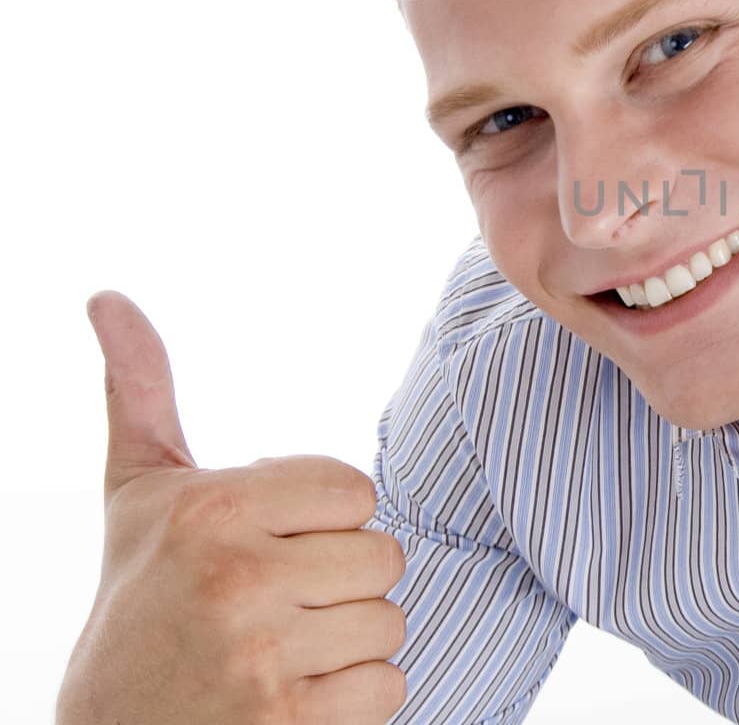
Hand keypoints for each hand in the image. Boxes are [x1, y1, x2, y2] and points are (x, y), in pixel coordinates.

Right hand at [55, 292, 407, 723]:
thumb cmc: (140, 606)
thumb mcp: (137, 496)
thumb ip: (141, 393)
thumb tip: (108, 297)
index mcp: (211, 510)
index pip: (355, 490)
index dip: (323, 522)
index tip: (267, 548)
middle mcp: (237, 577)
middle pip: (383, 555)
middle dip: (340, 583)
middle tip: (275, 608)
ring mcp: (264, 657)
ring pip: (390, 622)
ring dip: (348, 644)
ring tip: (281, 652)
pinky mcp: (291, 724)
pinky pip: (389, 687)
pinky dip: (353, 699)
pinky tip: (292, 698)